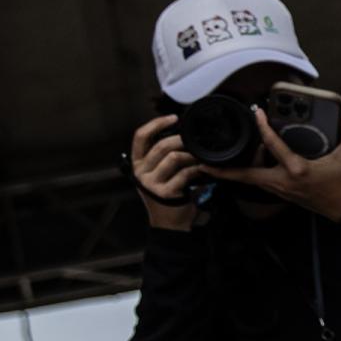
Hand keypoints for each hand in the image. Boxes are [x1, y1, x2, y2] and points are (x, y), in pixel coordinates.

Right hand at [130, 115, 203, 230]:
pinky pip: (185, 173)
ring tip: (201, 158)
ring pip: (174, 158)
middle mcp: (140, 172)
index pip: (140, 136)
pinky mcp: (165, 192)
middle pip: (161, 145)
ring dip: (192, 156)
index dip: (156, 123)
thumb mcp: (161, 172)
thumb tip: (182, 131)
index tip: (174, 117)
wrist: (172, 222)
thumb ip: (164, 154)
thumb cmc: (170, 192)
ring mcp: (150, 183)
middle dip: (183, 140)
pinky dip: (197, 170)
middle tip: (197, 142)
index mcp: (137, 163)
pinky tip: (203, 171)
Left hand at [206, 108, 340, 220]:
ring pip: (252, 180)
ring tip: (223, 161)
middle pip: (246, 175)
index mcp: (297, 169)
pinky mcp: (284, 194)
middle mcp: (284, 182)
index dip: (263, 126)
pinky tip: (251, 166)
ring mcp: (282, 190)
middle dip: (224, 171)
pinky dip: (252, 174)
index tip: (256, 113)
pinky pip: (261, 183)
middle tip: (203, 164)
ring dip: (237, 171)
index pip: (273, 145)